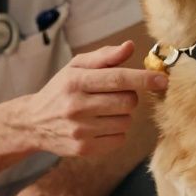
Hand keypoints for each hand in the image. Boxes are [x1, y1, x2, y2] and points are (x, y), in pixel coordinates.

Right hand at [13, 40, 165, 157]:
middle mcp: (77, 106)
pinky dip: (116, 131)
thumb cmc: (60, 90)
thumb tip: (129, 47)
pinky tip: (101, 125)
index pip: (118, 78)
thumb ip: (104, 57)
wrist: (33, 123)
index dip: (144, 79)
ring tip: (104, 111)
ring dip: (122, 115)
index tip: (163, 79)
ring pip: (126, 121)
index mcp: (75, 81)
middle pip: (127, 102)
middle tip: (117, 95)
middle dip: (130, 97)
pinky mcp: (84, 149)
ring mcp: (80, 130)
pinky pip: (119, 139)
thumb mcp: (75, 67)